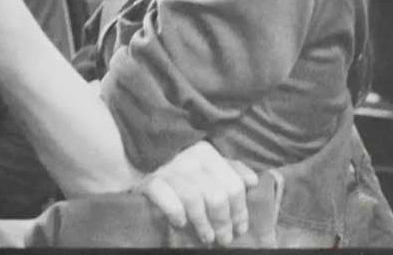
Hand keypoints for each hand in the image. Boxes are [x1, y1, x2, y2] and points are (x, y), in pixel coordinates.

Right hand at [137, 140, 258, 246]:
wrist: (140, 165)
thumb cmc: (182, 170)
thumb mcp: (208, 166)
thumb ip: (231, 170)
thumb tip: (252, 181)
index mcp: (207, 153)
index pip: (233, 186)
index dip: (240, 211)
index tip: (239, 228)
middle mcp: (189, 158)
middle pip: (216, 195)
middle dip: (223, 222)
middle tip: (224, 239)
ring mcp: (168, 169)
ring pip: (194, 199)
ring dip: (203, 223)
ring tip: (207, 238)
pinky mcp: (149, 181)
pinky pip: (165, 197)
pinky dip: (175, 212)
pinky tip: (181, 223)